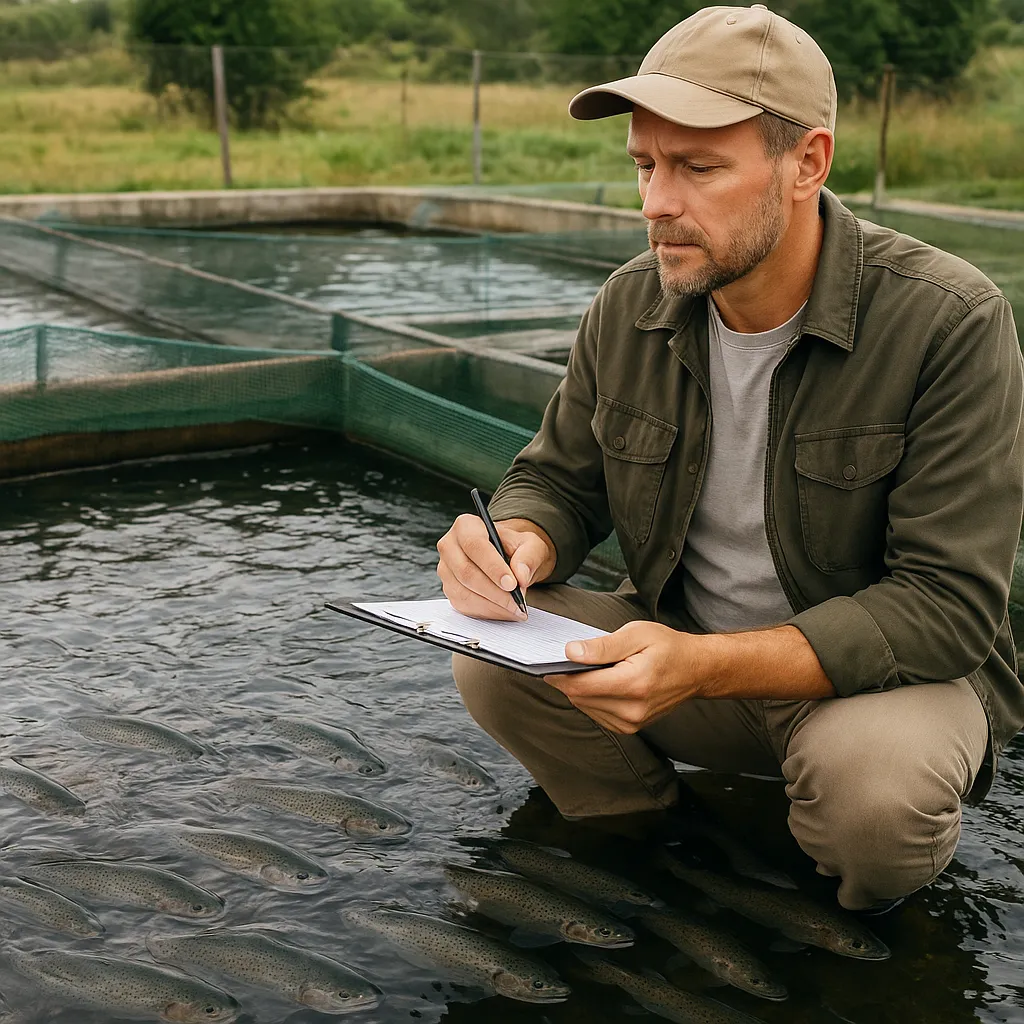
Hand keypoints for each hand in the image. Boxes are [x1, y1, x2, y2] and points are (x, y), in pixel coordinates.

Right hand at [436, 515, 555, 620]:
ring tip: (515, 609)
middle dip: (495, 592)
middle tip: (517, 602)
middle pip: (466, 572)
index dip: (493, 567)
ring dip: (492, 605)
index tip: (512, 584)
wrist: (506, 557)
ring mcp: (446, 570)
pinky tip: (504, 611)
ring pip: (464, 593)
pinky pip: (464, 606)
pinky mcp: (449, 589)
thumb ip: (528, 556)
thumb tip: (520, 575)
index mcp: (466, 526)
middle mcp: (450, 546)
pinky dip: (487, 612)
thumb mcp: (531, 544)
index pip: (474, 545)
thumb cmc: (515, 547)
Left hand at [544, 621, 702, 733]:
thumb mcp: (637, 634)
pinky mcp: (630, 728)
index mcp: (634, 684)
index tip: (549, 661)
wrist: (696, 670)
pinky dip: (592, 698)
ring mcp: (632, 723)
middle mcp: (632, 710)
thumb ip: (602, 646)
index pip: (580, 686)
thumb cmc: (668, 647)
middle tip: (574, 658)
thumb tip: (570, 653)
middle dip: (570, 678)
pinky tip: (604, 682)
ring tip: (596, 668)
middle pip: (580, 697)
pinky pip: (597, 713)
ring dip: (582, 688)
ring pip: (585, 707)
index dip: (559, 674)